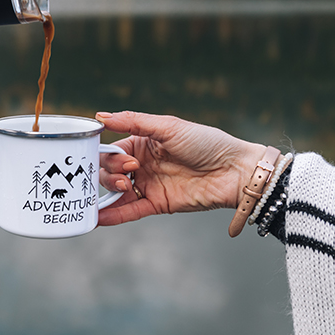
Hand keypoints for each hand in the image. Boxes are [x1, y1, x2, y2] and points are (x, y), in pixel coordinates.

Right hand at [95, 111, 265, 225]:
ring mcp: (149, 185)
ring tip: (122, 188)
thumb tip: (101, 116)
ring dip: (109, 192)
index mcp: (143, 144)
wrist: (234, 171)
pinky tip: (99, 218)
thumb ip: (134, 122)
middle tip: (128, 173)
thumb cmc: (207, 143)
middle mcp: (143, 165)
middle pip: (110, 172)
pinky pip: (131, 211)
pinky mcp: (158, 204)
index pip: (112, 151)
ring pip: (117, 192)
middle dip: (110, 173)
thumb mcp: (169, 126)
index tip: (121, 159)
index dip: (109, 156)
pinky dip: (114, 215)